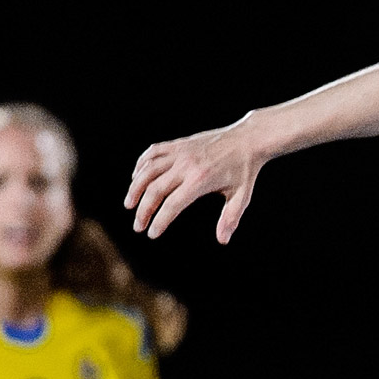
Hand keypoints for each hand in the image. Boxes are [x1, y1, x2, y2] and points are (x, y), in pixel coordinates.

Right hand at [127, 118, 264, 243]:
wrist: (249, 138)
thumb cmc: (245, 169)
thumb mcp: (241, 195)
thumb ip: (230, 218)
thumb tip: (223, 240)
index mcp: (201, 180)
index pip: (172, 204)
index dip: (159, 220)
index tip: (152, 233)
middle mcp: (187, 165)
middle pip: (155, 189)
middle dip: (143, 211)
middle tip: (138, 226)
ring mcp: (181, 152)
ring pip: (148, 170)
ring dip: (135, 188)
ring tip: (129, 204)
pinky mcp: (179, 143)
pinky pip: (153, 152)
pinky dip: (141, 165)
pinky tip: (136, 178)